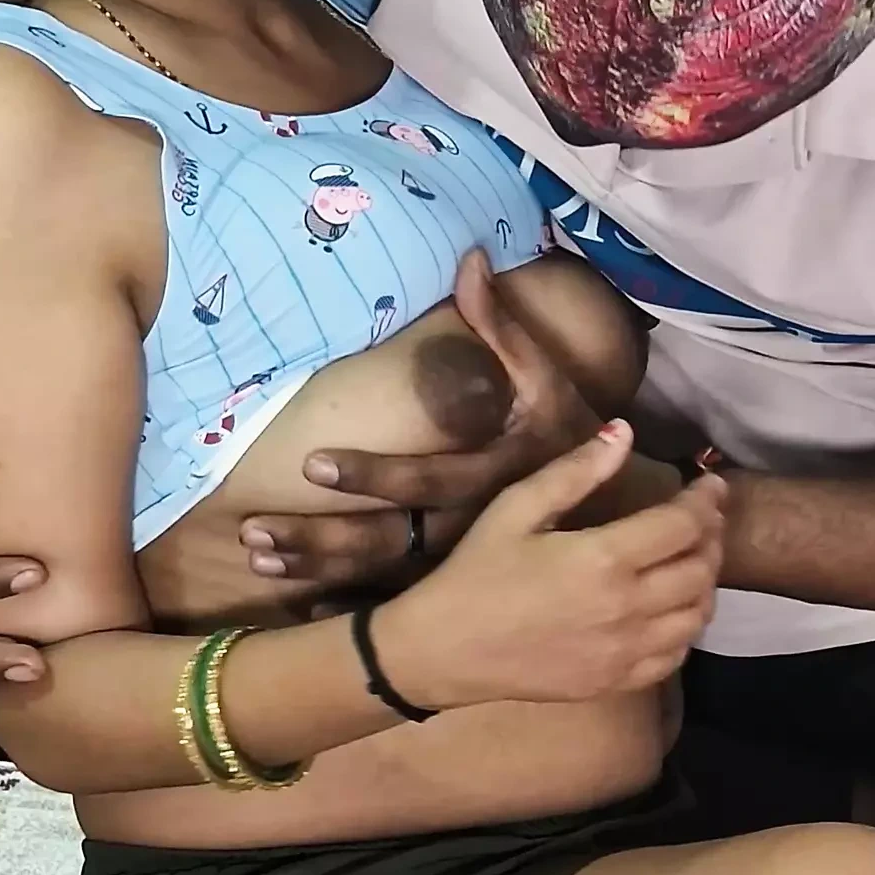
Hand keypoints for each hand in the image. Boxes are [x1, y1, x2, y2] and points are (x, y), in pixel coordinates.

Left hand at [239, 251, 602, 590]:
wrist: (619, 507)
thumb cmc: (571, 431)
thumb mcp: (547, 375)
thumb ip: (501, 324)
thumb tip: (470, 257)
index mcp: (496, 475)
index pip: (424, 480)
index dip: (372, 475)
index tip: (311, 464)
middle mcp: (475, 527)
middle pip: (389, 541)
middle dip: (320, 540)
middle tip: (255, 533)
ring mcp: (462, 562)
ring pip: (382, 577)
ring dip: (318, 572)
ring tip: (259, 559)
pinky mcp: (453, 582)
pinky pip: (392, 604)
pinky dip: (346, 611)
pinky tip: (297, 618)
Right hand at [379, 420, 725, 709]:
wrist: (442, 650)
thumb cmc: (473, 574)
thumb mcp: (512, 511)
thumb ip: (573, 472)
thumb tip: (624, 433)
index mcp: (602, 558)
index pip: (683, 524)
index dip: (705, 500)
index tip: (709, 484)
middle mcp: (627, 607)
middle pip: (701, 569)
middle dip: (711, 538)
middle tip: (701, 520)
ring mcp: (625, 650)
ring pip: (697, 614)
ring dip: (705, 583)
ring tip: (690, 562)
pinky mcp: (616, 680)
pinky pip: (676, 654)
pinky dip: (685, 628)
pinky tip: (670, 610)